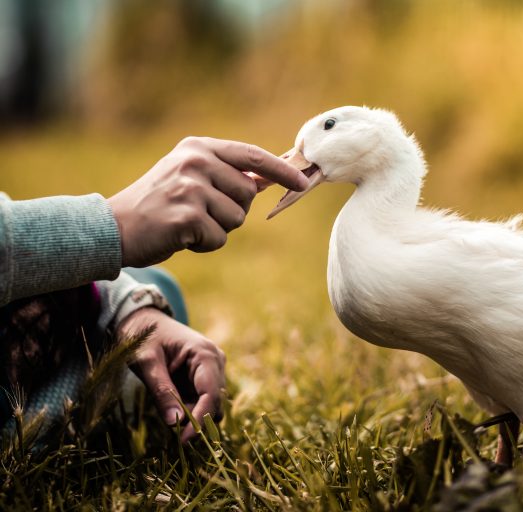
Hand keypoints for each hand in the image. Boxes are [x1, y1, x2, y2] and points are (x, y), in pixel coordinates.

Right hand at [108, 137, 309, 267]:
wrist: (113, 228)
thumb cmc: (157, 206)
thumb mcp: (188, 177)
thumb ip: (224, 175)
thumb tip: (266, 179)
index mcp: (198, 148)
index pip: (251, 155)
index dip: (281, 170)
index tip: (302, 182)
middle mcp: (195, 162)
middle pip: (248, 194)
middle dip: (232, 211)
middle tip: (198, 213)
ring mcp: (191, 187)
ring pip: (236, 218)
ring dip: (216, 230)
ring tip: (186, 225)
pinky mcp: (187, 216)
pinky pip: (219, 238)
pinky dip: (204, 245)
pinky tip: (180, 238)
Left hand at [117, 307, 225, 442]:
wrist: (142, 319)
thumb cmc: (142, 336)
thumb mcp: (146, 362)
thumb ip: (161, 392)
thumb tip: (175, 423)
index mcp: (205, 354)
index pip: (211, 394)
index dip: (200, 420)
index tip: (182, 440)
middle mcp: (216, 361)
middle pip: (216, 402)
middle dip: (198, 420)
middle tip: (173, 436)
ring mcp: (213, 368)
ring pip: (213, 404)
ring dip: (195, 416)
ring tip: (169, 417)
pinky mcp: (205, 376)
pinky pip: (204, 400)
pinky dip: (191, 410)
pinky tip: (173, 410)